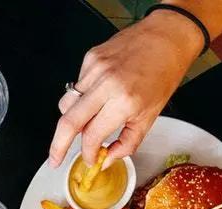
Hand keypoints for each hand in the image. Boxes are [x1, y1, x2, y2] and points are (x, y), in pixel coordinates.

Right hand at [48, 10, 202, 166]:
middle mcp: (106, 84)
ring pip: (66, 104)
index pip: (92, 136)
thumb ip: (127, 142)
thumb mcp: (151, 116)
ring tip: (86, 122)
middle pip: (68, 122)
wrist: (167, 37)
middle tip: (55, 159)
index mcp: (124, 101)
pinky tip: (98, 94)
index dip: (87, 153)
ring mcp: (95, 69)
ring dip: (71, 120)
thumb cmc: (163, 74)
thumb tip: (107, 159)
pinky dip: (82, 98)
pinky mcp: (90, 58)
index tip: (89, 159)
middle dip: (57, 146)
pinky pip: (76, 87)